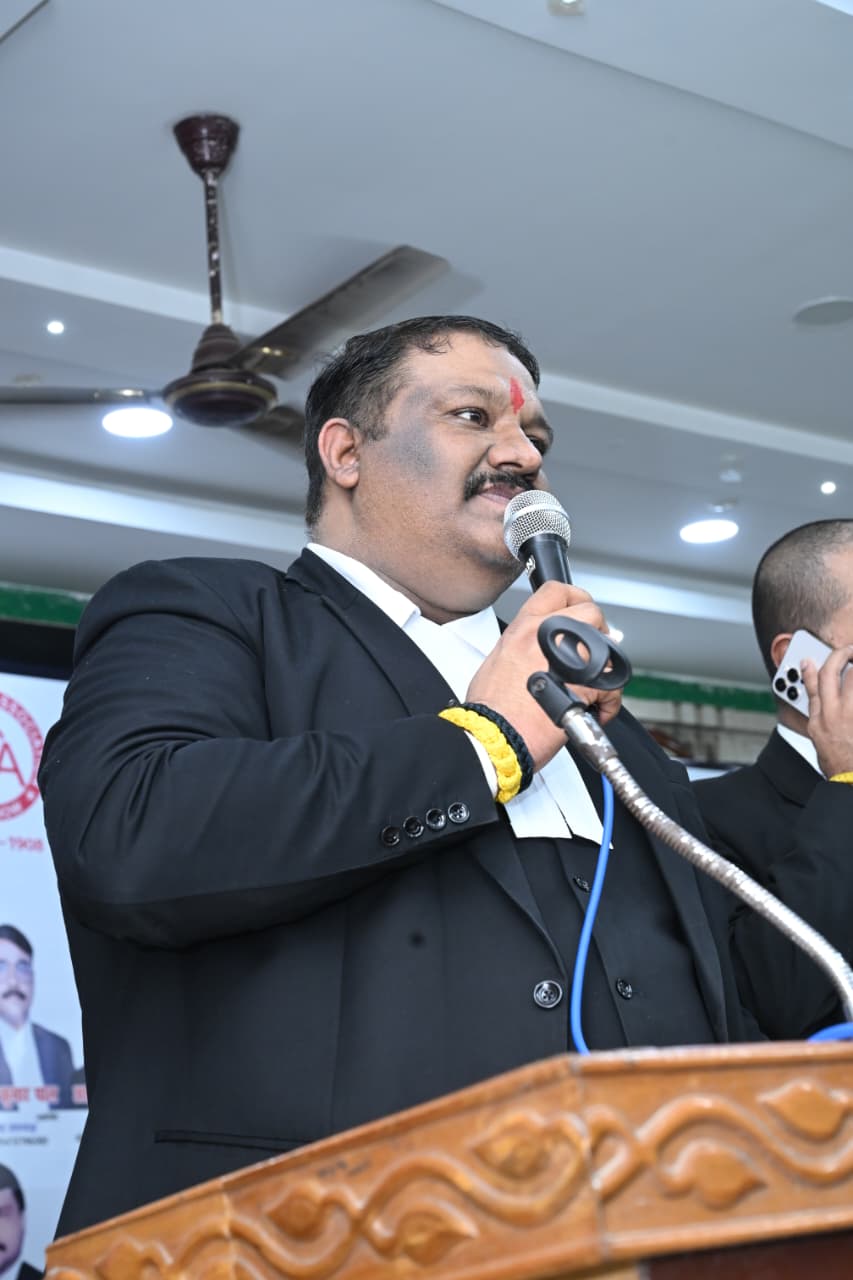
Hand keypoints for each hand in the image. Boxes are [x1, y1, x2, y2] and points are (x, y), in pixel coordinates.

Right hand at [466, 580, 621, 773]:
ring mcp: (571, 659)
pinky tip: (595, 710)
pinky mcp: (588, 686)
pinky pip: (614, 686)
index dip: (575, 597)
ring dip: (605, 668)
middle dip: (598, 630)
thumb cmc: (492, 709)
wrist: (496, 735)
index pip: (557, 591)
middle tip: (591, 651)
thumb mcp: (498, 660)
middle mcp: (548, 637)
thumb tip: (535, 651)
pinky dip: (609, 701)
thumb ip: (522, 646)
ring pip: (609, 649)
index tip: (579, 608)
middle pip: (592, 613)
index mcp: (525, 629)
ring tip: (592, 687)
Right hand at [801, 644, 852, 777]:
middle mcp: (835, 712)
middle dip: (841, 654)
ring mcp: (852, 713)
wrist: (851, 779)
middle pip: (834, 672)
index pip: (813, 685)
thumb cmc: (837, 763)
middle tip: (848, 650)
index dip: (811, 669)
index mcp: (820, 719)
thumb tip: (817, 699)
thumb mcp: (819, 738)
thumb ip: (818, 714)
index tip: (810, 660)